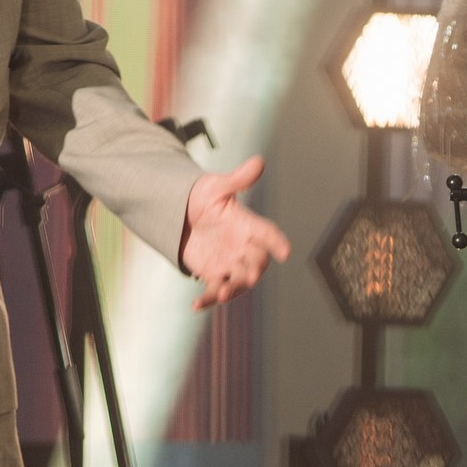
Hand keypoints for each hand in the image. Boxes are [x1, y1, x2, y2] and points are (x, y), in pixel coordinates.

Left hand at [178, 154, 287, 308]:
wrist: (181, 215)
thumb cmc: (203, 198)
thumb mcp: (217, 187)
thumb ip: (237, 179)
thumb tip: (259, 161)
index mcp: (248, 225)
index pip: (268, 234)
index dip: (277, 242)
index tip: (285, 251)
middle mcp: (244, 247)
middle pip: (257, 262)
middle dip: (254, 270)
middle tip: (249, 276)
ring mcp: (230, 264)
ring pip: (238, 281)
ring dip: (233, 289)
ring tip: (222, 293)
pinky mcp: (214, 275)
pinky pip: (215, 290)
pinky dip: (208, 299)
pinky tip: (196, 305)